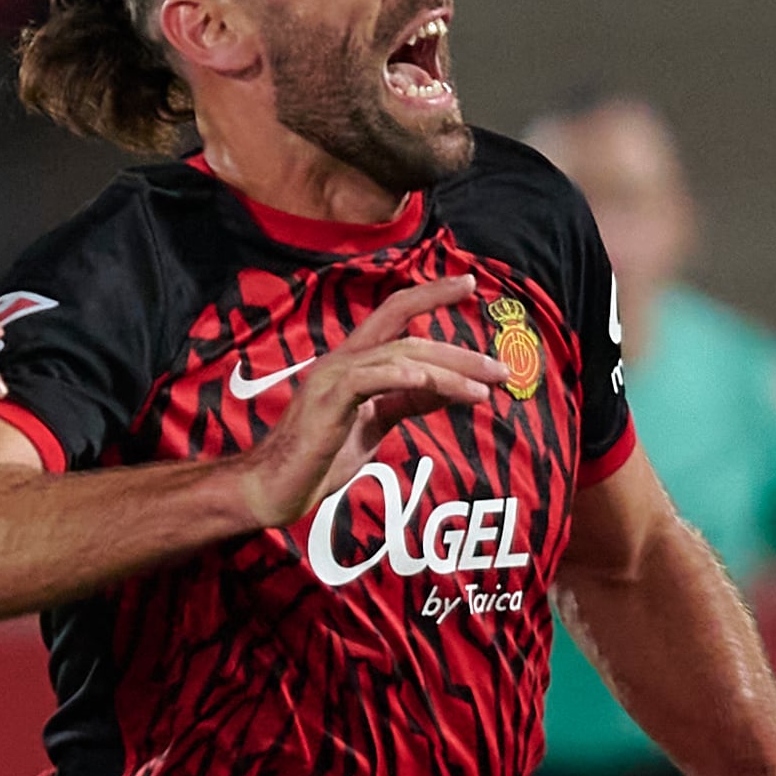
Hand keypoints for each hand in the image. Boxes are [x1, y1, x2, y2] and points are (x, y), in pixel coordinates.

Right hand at [230, 276, 507, 529]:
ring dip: (448, 374)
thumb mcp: (374, 425)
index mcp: (353, 362)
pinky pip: (368, 379)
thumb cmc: (319, 459)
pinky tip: (426, 378)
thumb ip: (406, 402)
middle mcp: (342, 361)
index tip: (470, 285)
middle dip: (460, 352)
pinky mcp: (327, 403)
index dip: (431, 294)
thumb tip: (446, 388)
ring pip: (400, 358)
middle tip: (501, 369)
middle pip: (409, 337)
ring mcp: (332, 379)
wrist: (274, 490)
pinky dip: (400, 375)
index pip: (396, 313)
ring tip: (485, 391)